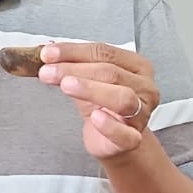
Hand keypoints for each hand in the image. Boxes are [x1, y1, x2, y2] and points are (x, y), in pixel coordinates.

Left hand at [37, 42, 160, 160]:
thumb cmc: (105, 108)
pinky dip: (110, 125)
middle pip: (111, 73)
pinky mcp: (133, 139)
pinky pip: (125, 133)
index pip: (105, 52)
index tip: (48, 53)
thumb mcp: (88, 82)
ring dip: (90, 89)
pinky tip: (96, 117)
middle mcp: (144, 88)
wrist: (114, 141)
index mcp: (136, 66)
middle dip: (75, 70)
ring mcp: (142, 114)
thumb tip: (48, 55)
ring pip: (121, 98)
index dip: (74, 51)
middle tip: (49, 71)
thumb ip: (72, 68)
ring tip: (66, 85)